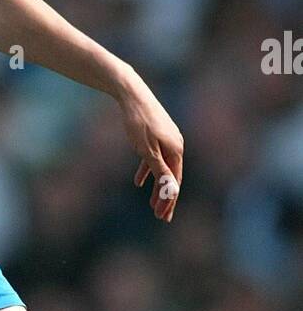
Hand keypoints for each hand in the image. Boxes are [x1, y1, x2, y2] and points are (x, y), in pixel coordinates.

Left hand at [116, 72, 183, 222]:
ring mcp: (167, 140)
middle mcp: (176, 145)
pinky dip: (148, 170)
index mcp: (176, 150)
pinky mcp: (158, 135)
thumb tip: (171, 190)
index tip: (163, 217)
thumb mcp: (147, 150)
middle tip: (161, 217)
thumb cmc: (139, 122)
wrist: (133, 94)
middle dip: (165, 198)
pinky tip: (138, 182)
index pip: (175, 182)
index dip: (169, 201)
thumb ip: (159, 170)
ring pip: (163, 169)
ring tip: (150, 203)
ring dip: (157, 187)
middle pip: (171, 177)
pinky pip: (154, 158)